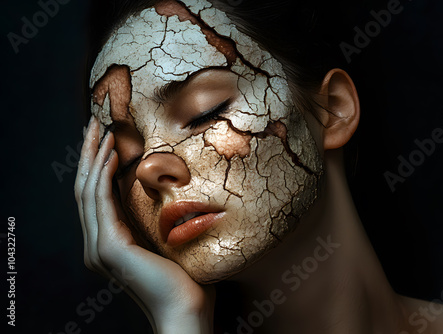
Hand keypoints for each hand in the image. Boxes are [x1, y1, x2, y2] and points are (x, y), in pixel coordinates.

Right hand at [74, 117, 214, 333]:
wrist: (186, 309)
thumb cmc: (185, 280)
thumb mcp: (166, 240)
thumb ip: (157, 220)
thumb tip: (170, 193)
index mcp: (110, 242)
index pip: (97, 197)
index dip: (97, 166)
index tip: (105, 139)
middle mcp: (99, 244)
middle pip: (86, 189)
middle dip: (89, 154)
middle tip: (93, 125)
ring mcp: (100, 247)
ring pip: (88, 192)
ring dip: (94, 158)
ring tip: (101, 131)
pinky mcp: (109, 248)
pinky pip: (101, 203)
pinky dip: (103, 176)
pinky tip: (112, 155)